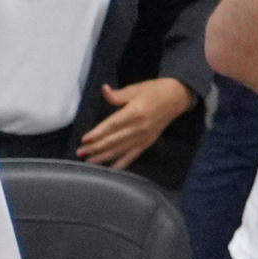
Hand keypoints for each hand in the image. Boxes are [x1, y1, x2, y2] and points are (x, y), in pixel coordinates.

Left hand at [75, 78, 194, 169]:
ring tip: (89, 161)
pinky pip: (133, 155)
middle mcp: (139, 127)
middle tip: (80, 152)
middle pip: (113, 140)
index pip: (112, 125)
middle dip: (95, 148)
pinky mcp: (148, 142)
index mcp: (134, 112)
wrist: (177, 97)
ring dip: (104, 157)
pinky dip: (123, 163)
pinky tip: (112, 169)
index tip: (84, 139)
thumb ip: (117, 94)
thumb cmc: (154, 90)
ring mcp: (144, 136)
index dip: (97, 133)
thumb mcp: (135, 89)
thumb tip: (104, 90)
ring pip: (121, 150)